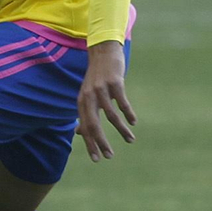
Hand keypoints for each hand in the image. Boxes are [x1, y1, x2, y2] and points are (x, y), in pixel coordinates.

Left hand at [76, 40, 135, 161]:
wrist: (104, 51)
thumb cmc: (96, 76)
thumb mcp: (86, 95)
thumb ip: (84, 113)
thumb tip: (78, 133)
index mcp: (82, 102)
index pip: (85, 128)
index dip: (90, 144)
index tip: (97, 159)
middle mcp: (89, 97)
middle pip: (93, 125)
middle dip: (101, 143)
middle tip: (109, 156)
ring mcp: (101, 90)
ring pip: (111, 116)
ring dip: (121, 131)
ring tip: (130, 140)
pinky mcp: (114, 83)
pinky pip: (122, 103)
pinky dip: (128, 114)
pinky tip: (133, 122)